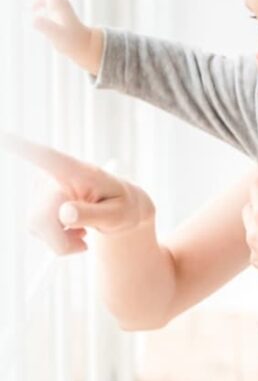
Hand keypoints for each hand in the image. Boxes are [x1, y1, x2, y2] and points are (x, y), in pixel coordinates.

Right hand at [1, 134, 154, 254]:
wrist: (121, 209)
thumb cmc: (123, 207)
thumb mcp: (118, 214)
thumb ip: (93, 214)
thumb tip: (64, 215)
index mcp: (80, 171)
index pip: (49, 158)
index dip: (26, 150)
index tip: (4, 136)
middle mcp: (57, 175)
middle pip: (42, 215)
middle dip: (60, 239)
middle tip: (84, 244)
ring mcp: (45, 188)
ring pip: (37, 225)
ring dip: (59, 239)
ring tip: (83, 231)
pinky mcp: (38, 201)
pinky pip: (37, 229)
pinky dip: (55, 239)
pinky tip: (73, 230)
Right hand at [30, 0, 103, 74]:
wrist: (86, 47)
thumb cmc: (72, 42)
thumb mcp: (57, 36)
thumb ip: (46, 26)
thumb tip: (33, 18)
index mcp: (60, 4)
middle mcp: (62, 3)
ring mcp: (62, 9)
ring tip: (31, 0)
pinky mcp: (62, 16)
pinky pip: (51, 3)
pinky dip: (41, 2)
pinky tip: (36, 13)